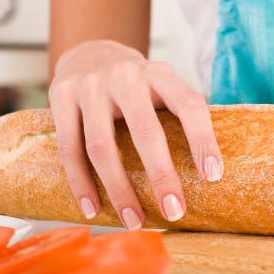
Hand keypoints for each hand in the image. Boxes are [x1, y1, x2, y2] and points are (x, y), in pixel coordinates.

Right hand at [48, 40, 221, 228]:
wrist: (90, 52)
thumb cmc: (138, 85)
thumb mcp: (163, 86)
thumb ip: (181, 115)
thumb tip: (210, 172)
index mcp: (160, 73)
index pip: (190, 105)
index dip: (203, 140)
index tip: (213, 177)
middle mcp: (125, 75)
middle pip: (145, 132)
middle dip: (161, 176)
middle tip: (174, 211)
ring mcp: (90, 86)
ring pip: (102, 147)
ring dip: (119, 190)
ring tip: (134, 221)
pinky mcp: (60, 96)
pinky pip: (69, 148)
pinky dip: (81, 183)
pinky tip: (94, 209)